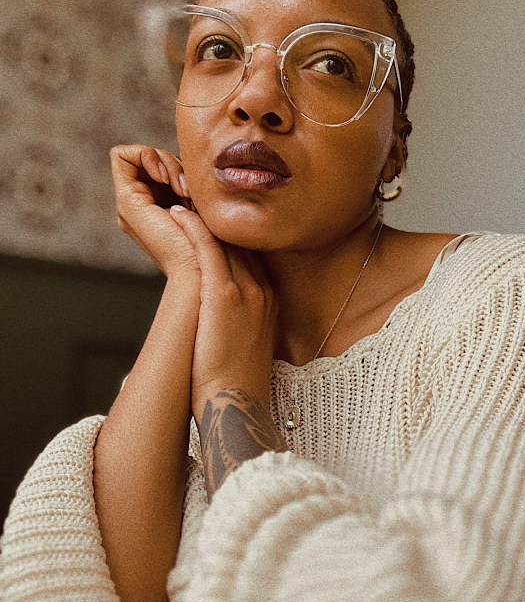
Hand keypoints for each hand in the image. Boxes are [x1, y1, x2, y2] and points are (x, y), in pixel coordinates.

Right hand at [110, 144, 196, 277]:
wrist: (202, 270)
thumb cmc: (213, 245)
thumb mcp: (207, 208)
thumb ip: (196, 188)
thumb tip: (199, 162)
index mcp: (157, 206)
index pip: (159, 163)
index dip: (173, 162)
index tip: (190, 182)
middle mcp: (140, 205)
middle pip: (150, 158)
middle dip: (174, 162)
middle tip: (189, 189)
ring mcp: (130, 204)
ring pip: (140, 155)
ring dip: (167, 162)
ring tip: (184, 190)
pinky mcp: (126, 202)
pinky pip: (122, 155)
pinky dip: (147, 156)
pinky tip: (168, 180)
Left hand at [168, 204, 278, 423]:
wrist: (236, 405)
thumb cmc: (235, 385)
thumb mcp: (245, 346)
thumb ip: (240, 321)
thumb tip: (220, 317)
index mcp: (270, 302)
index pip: (251, 255)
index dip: (232, 234)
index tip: (214, 218)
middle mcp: (263, 291)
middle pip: (240, 243)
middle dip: (218, 220)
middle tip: (194, 197)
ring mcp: (247, 291)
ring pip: (226, 240)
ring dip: (203, 217)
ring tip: (182, 197)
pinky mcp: (224, 295)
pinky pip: (208, 249)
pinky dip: (193, 228)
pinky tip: (177, 214)